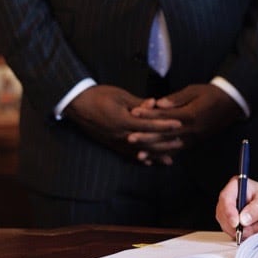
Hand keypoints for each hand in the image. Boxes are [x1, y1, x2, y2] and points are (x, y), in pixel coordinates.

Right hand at [64, 84, 181, 163]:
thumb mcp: (120, 95)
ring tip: (168, 160)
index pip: (149, 124)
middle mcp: (120, 134)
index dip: (165, 125)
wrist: (77, 104)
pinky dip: (138, 158)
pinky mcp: (109, 143)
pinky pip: (126, 154)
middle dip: (164, 144)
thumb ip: (138, 103)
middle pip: (146, 141)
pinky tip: (147, 162)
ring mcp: (114, 141)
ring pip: (138, 151)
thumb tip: (155, 104)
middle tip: (180, 144)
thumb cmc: (99, 95)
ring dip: (154, 155)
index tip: (179, 125)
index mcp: (124, 120)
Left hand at [133, 83, 243, 150]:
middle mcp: (191, 130)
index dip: (149, 114)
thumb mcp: (194, 91)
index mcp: (190, 115)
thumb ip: (176, 98)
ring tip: (138, 154)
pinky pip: (178, 151)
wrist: (232, 104)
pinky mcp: (194, 142)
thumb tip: (159, 103)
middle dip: (146, 137)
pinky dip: (165, 155)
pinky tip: (155, 159)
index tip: (134, 113)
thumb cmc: (212, 94)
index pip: (165, 116)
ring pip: (170, 147)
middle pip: (165, 135)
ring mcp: (193, 138)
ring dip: (154, 151)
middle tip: (129, 138)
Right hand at [215, 178, 257, 240]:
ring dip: (242, 231)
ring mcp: (230, 211)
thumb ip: (256, 210)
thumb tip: (243, 218)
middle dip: (237, 225)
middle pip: (223, 214)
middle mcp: (231, 198)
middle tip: (254, 227)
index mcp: (237, 186)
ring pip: (226, 225)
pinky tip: (254, 230)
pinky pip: (231, 232)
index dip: (229, 212)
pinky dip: (242, 235)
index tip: (236, 223)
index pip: (226, 198)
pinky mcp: (231, 222)